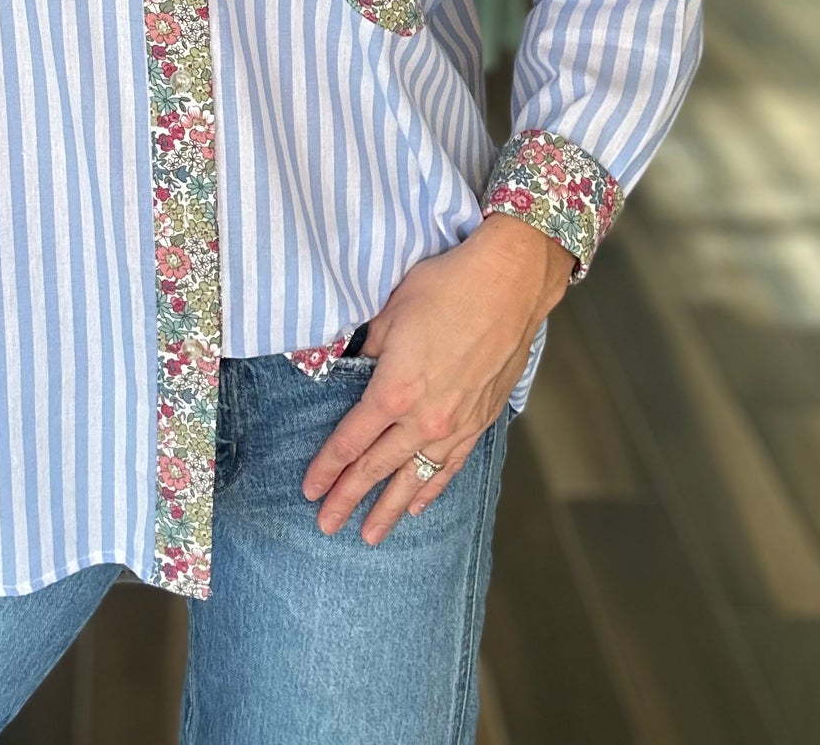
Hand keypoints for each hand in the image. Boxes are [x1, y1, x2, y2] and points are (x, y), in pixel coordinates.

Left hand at [300, 215, 573, 545]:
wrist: (509, 284)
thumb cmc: (446, 287)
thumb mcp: (390, 311)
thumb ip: (366, 349)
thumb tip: (350, 367)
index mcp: (393, 390)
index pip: (351, 441)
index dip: (328, 468)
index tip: (309, 490)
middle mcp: (424, 418)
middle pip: (377, 468)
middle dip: (348, 499)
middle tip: (327, 526)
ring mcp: (456, 424)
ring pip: (415, 478)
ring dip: (390, 508)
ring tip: (370, 535)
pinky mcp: (481, 421)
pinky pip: (450, 466)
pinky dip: (432, 488)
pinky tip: (418, 505)